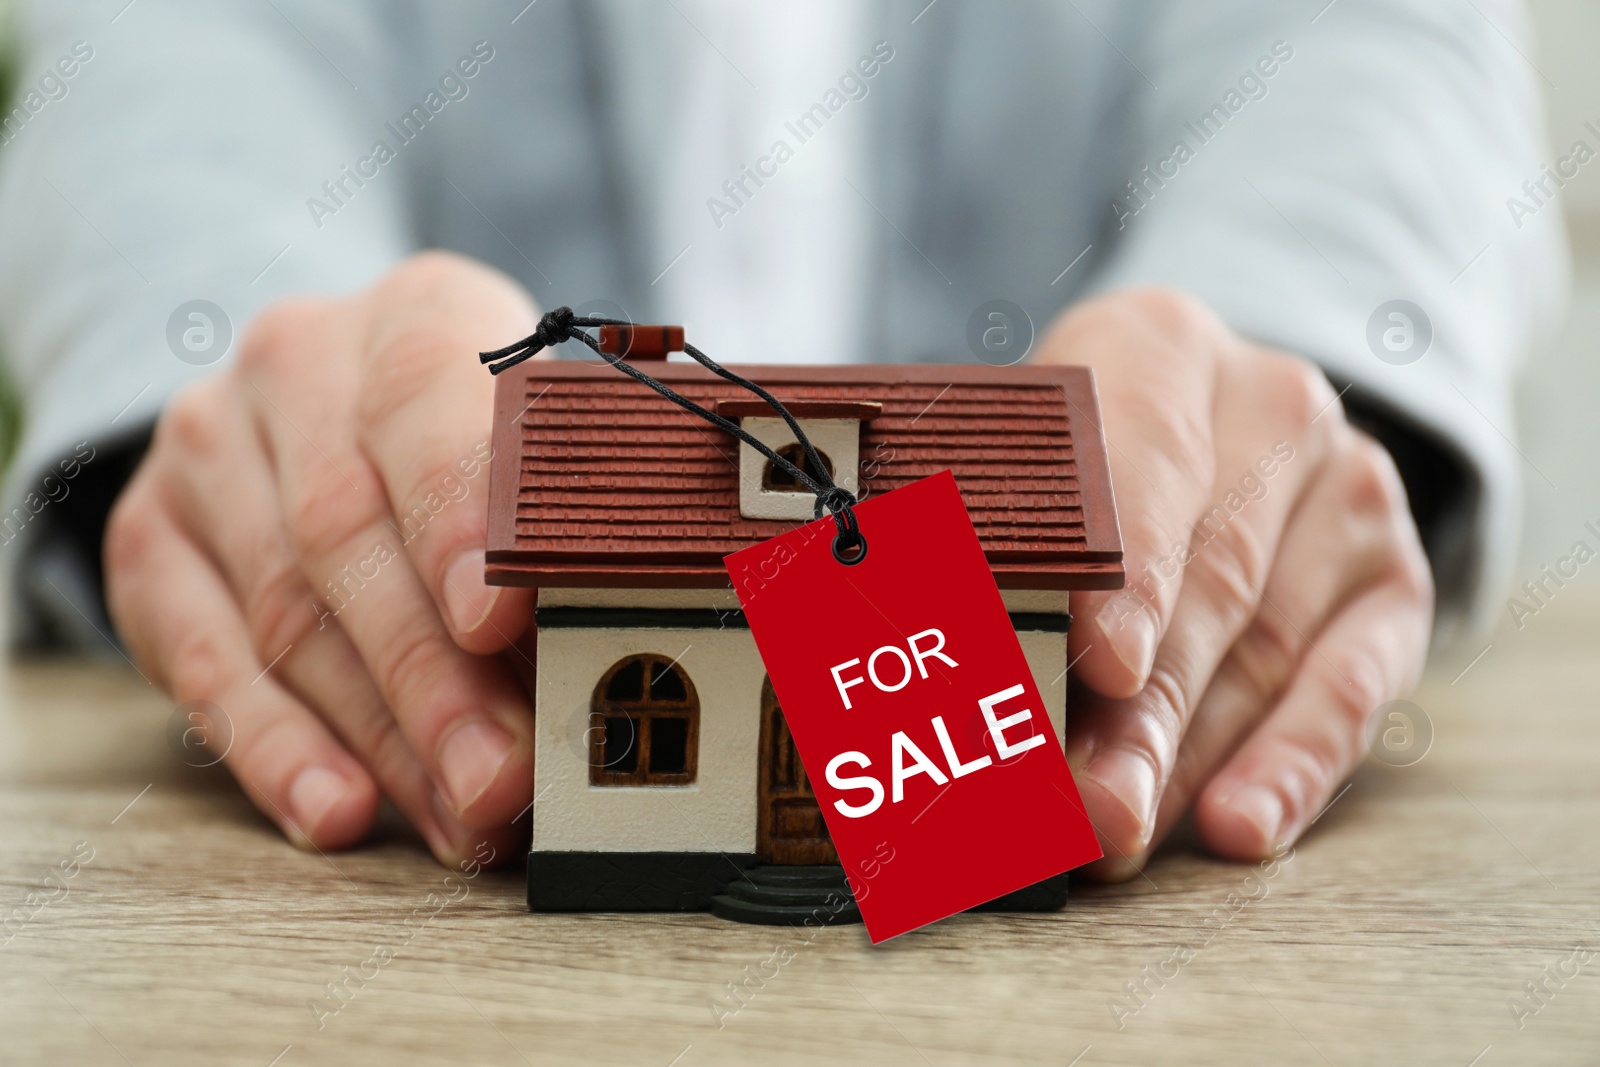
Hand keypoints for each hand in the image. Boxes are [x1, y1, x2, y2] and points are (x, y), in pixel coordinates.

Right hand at [106, 252, 540, 865]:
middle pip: (351, 535)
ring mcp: (209, 446)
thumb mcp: (535, 434)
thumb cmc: (478, 435)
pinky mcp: (151, 536)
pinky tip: (337, 811)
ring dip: (381, 735)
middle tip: (502, 779)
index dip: (461, 521)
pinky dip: (276, 746)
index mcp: (416, 314)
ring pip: (288, 613)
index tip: (498, 620)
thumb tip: (631, 652)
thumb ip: (570, 514)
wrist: (326, 397)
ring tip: (458, 820)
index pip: (427, 406)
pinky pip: (203, 657)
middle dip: (433, 677)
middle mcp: (297, 362)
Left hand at [1036, 289, 1433, 878]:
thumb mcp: (1028, 469)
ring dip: (1185, 757)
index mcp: (1156, 347)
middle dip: (1141, 708)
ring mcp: (1349, 488)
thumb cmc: (1076, 465)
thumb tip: (942, 691)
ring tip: (1116, 833)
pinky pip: (1349, 687)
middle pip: (1207, 576)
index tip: (1104, 666)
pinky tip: (1236, 825)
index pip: (1144, 457)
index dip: (1127, 569)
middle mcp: (1272, 403)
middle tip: (1084, 803)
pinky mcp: (1395, 580)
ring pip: (1263, 647)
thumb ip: (995, 551)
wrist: (1217, 439)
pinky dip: (1290, 765)